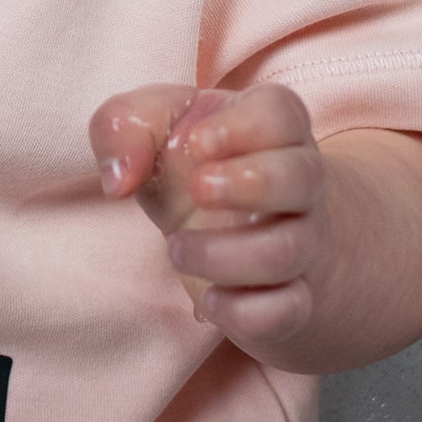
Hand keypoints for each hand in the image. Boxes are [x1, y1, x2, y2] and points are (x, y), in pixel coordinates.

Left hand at [89, 83, 326, 347]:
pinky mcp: (293, 298)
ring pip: (286, 251)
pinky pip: (286, 310)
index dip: (241, 126)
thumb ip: (124, 127)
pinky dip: (241, 310)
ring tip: (176, 248)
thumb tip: (118, 179)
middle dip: (248, 184)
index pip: (282, 111)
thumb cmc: (193, 163)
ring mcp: (303, 242)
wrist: (238, 230)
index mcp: (272, 126)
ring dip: (222, 254)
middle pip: (302, 177)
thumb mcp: (154, 127)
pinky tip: (208, 297)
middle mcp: (299, 182)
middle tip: (197, 189)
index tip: (195, 143)